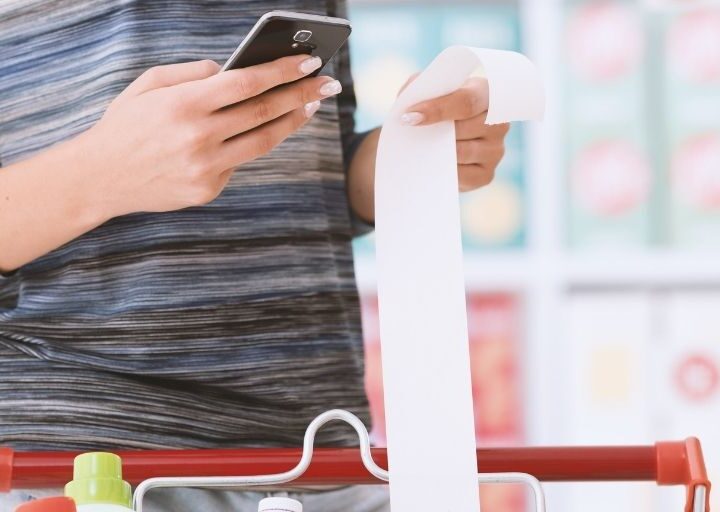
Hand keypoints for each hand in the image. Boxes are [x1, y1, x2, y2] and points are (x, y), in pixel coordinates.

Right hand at [75, 54, 342, 218]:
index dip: (283, 72)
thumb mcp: (148, 85)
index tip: (310, 62)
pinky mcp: (208, 189)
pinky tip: (260, 130)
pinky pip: (239, 163)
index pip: (247, 83)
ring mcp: (205, 168)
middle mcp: (198, 137)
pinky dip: (249, 144)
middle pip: (264, 112)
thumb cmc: (126, 124)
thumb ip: (193, 74)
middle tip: (328, 83)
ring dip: (292, 121)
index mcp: (184, 104)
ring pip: (263, 141)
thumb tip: (231, 70)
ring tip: (309, 106)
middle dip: (302, 94)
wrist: (100, 178)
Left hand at [398, 76, 508, 191]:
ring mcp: (495, 151)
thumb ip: (421, 90)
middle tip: (408, 133)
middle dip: (434, 131)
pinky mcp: (486, 174)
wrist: (443, 134)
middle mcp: (498, 123)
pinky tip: (428, 165)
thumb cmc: (438, 107)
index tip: (410, 116)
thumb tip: (408, 108)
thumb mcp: (431, 91)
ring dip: (436, 152)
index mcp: (487, 95)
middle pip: (466, 128)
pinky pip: (464, 176)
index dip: (437, 109)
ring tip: (415, 148)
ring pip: (464, 152)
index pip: (467, 101)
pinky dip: (444, 171)